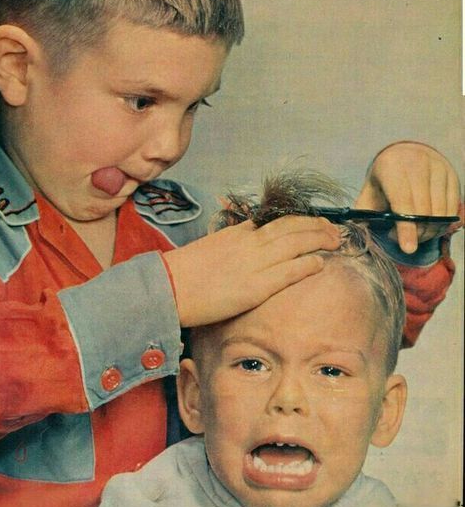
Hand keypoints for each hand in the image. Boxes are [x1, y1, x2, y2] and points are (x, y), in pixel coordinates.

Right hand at [163, 216, 340, 327]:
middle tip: (334, 229)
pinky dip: (307, 264)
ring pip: (296, 244)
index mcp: (238, 232)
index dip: (301, 220)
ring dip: (319, 240)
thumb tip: (249, 233)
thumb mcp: (212, 245)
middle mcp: (249, 242)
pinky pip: (289, 271)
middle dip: (316, 226)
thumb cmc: (187, 271)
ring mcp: (254, 263)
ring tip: (336, 241)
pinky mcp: (256, 286)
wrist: (170, 287)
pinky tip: (320, 263)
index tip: (315, 221)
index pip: (277, 220)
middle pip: (292, 227)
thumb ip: (234, 238)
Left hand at [355, 142, 460, 253]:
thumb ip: (363, 211)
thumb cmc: (385, 179)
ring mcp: (439, 169)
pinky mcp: (453, 176)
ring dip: (429, 231)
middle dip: (415, 233)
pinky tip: (428, 227)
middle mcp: (418, 163)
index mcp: (392, 166)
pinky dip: (442, 225)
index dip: (406, 228)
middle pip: (424, 210)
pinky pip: (452, 209)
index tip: (408, 249)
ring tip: (414, 234)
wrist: (405, 155)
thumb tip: (356, 232)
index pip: (402, 202)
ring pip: (440, 212)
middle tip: (401, 241)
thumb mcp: (370, 191)